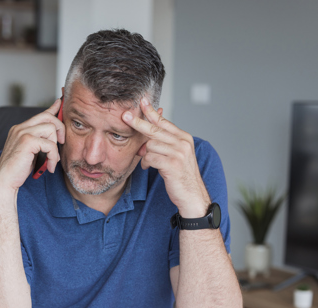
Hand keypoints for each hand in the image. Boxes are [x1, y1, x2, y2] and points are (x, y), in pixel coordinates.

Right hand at [0, 98, 64, 190]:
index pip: (41, 114)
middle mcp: (20, 128)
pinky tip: (49, 167)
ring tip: (51, 161)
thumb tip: (55, 137)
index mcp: (20, 129)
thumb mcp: (30, 152)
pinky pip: (50, 145)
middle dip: (60, 128)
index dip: (53, 108)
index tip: (61, 102)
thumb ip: (39, 142)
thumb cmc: (17, 170)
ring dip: (55, 148)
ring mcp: (23, 132)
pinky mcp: (27, 141)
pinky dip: (53, 157)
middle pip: (48, 117)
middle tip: (61, 143)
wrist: (4, 181)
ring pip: (51, 129)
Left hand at [122, 98, 209, 217]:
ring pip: (150, 145)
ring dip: (145, 154)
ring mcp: (178, 153)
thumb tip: (146, 136)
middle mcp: (182, 142)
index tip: (142, 102)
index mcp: (183, 137)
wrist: (192, 195)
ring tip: (149, 162)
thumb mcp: (176, 155)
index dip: (151, 111)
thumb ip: (164, 143)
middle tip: (125, 116)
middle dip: (138, 122)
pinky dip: (147, 163)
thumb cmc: (181, 175)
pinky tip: (149, 168)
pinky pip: (150, 157)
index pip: (164, 121)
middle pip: (155, 129)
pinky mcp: (172, 164)